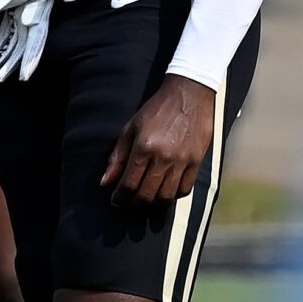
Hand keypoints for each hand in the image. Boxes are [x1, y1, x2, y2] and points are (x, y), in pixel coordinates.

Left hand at [103, 75, 215, 208]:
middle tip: (127, 203)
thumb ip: (117, 157)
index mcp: (144, 147)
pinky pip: (184, 189)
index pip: (129, 183)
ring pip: (166, 196)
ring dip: (153, 203)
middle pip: (147, 194)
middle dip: (134, 203)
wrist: (188, 97)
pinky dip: (172, 196)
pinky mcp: (197, 163)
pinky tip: (163, 192)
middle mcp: (163, 158)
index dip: (120, 196)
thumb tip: (105, 181)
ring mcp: (182, 162)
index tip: (115, 201)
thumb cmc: (155, 111)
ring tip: (144, 200)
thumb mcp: (130, 128)